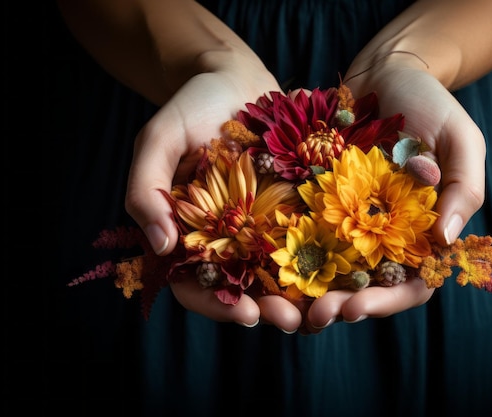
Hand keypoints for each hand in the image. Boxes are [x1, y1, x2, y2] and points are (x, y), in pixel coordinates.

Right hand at [125, 67, 308, 329]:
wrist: (234, 76)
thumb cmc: (190, 106)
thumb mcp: (158, 140)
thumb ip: (145, 190)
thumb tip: (161, 248)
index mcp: (191, 232)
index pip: (196, 284)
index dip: (217, 305)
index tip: (246, 314)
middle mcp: (228, 236)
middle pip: (245, 288)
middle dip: (269, 309)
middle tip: (292, 321)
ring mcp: (264, 223)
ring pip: (281, 273)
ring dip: (301, 295)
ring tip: (324, 307)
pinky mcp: (295, 206)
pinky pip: (310, 238)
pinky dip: (326, 258)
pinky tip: (346, 270)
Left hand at [291, 53, 485, 332]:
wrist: (385, 70)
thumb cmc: (430, 103)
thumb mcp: (460, 139)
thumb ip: (463, 187)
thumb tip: (447, 240)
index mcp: (421, 231)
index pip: (411, 284)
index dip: (387, 302)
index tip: (356, 307)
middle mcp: (382, 234)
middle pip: (365, 286)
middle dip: (340, 306)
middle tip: (314, 316)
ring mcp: (348, 219)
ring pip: (328, 270)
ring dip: (308, 292)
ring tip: (282, 305)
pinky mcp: (318, 201)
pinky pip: (301, 233)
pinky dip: (286, 254)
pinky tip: (264, 265)